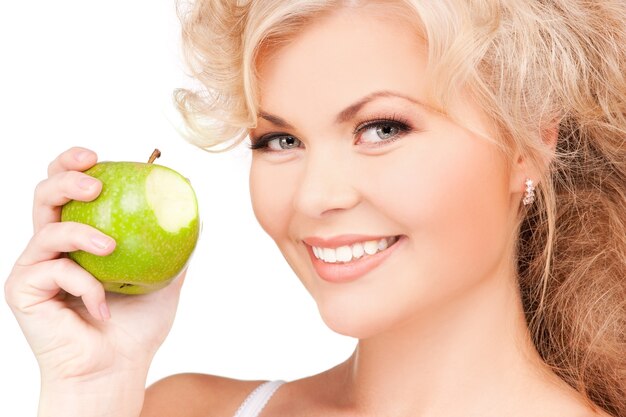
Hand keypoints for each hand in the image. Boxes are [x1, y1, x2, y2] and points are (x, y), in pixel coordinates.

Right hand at [4, 147, 184, 388]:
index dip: (73, 164)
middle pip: (43, 194)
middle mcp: (52, 246)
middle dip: (65, 177)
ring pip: (45, 229)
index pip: (69, 189)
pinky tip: (102, 307)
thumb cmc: (138, 325)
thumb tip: (197, 211)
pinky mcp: (23, 290)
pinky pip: (55, 271)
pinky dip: (85, 285)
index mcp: (79, 236)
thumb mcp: (166, 277)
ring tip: (109, 246)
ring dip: (79, 232)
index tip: (98, 156)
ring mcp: (35, 267)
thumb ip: (174, 245)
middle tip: (94, 183)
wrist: (118, 368)